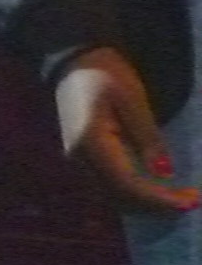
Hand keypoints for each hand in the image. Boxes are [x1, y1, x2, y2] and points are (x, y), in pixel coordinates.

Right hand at [55, 48, 199, 214]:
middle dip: (159, 205)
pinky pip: (111, 187)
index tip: (192, 202)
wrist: (75, 59)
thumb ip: (147, 135)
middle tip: (193, 201)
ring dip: (148, 204)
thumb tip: (164, 173)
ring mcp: (79, 161)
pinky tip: (156, 190)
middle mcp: (80, 158)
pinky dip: (136, 194)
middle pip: (122, 197)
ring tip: (179, 199)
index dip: (160, 199)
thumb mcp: (132, 97)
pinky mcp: (84, 159)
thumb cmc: (105, 73)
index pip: (128, 184)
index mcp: (92, 142)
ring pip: (116, 197)